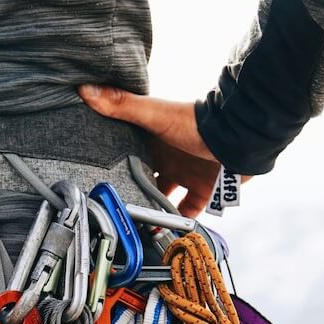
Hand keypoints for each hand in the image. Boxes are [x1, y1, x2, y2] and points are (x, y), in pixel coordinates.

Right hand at [78, 85, 249, 217]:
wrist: (238, 138)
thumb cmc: (196, 123)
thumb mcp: (154, 114)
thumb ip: (122, 105)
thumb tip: (86, 90)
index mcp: (153, 140)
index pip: (126, 154)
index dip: (111, 166)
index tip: (94, 180)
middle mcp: (167, 158)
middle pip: (142, 179)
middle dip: (129, 192)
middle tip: (111, 209)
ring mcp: (185, 175)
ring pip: (162, 198)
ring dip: (151, 210)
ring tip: (134, 226)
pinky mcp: (202, 191)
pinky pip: (186, 212)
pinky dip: (177, 223)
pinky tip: (164, 232)